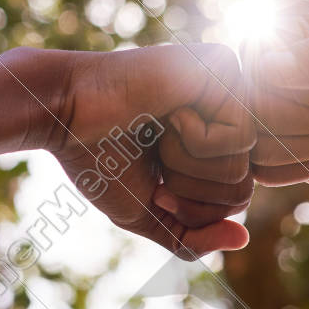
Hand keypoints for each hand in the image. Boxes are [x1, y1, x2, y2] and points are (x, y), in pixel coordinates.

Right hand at [41, 43, 254, 258]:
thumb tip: (243, 239)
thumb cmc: (99, 158)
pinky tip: (168, 113)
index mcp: (212, 142)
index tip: (157, 191)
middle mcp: (225, 114)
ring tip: (159, 135)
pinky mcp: (224, 69)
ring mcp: (228, 89)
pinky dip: (195, 140)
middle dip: (192, 195)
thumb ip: (192, 235)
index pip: (237, 200)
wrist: (65, 114)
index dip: (194, 212)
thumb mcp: (147, 212)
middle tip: (157, 167)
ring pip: (243, 165)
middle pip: (244, 187)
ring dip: (188, 166)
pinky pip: (239, 135)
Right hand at [252, 0, 308, 198]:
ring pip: (255, 142)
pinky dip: (298, 169)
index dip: (303, 88)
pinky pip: (259, 169)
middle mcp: (262, 57)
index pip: (262, 65)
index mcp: (286, 21)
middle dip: (306, 122)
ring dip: (305, 149)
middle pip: (254, 107)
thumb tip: (265, 66)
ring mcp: (255, 101)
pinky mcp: (258, 141)